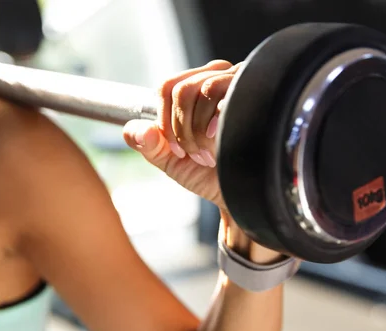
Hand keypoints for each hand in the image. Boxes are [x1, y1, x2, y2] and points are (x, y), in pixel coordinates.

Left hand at [123, 60, 284, 263]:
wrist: (241, 195)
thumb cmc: (210, 175)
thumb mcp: (171, 161)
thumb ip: (147, 145)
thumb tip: (134, 129)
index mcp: (194, 91)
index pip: (167, 87)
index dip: (164, 119)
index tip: (176, 149)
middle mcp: (216, 79)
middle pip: (178, 88)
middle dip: (178, 129)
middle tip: (193, 154)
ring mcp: (236, 83)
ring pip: (196, 88)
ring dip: (194, 129)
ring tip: (209, 152)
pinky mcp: (251, 91)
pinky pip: (217, 90)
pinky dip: (208, 122)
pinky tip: (217, 140)